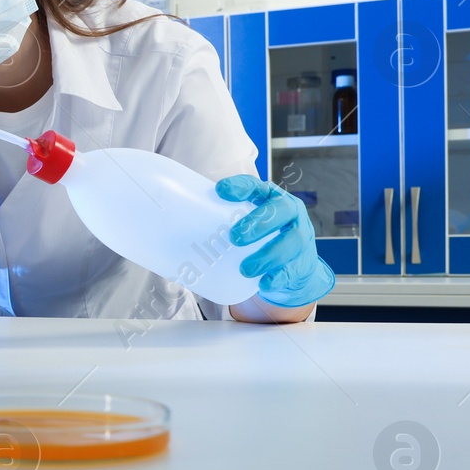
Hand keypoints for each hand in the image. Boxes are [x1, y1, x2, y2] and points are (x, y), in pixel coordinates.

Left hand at [216, 175, 335, 306]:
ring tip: (245, 268)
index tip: (220, 191)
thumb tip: (168, 233)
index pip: (256, 187)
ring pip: (289, 242)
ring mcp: (299, 238)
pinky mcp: (301, 263)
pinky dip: (277, 277)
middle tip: (234, 237)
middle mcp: (288, 214)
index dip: (241, 187)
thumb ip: (217, 223)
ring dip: (267, 254)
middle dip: (258, 223)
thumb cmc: (259, 240)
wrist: (293, 267)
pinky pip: (292, 270)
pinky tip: (264, 283)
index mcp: (268, 199)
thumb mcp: (243, 224)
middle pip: (279, 210)